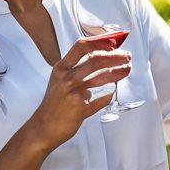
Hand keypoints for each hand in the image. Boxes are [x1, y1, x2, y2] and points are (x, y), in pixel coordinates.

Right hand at [27, 36, 132, 151]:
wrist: (42, 128)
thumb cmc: (53, 104)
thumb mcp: (58, 81)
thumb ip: (76, 70)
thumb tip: (102, 59)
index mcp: (61, 69)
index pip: (81, 47)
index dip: (99, 42)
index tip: (113, 42)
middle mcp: (66, 78)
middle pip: (95, 60)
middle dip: (115, 56)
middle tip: (127, 57)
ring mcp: (73, 93)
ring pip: (101, 77)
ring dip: (117, 72)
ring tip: (126, 69)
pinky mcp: (80, 109)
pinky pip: (102, 99)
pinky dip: (110, 94)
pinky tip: (113, 92)